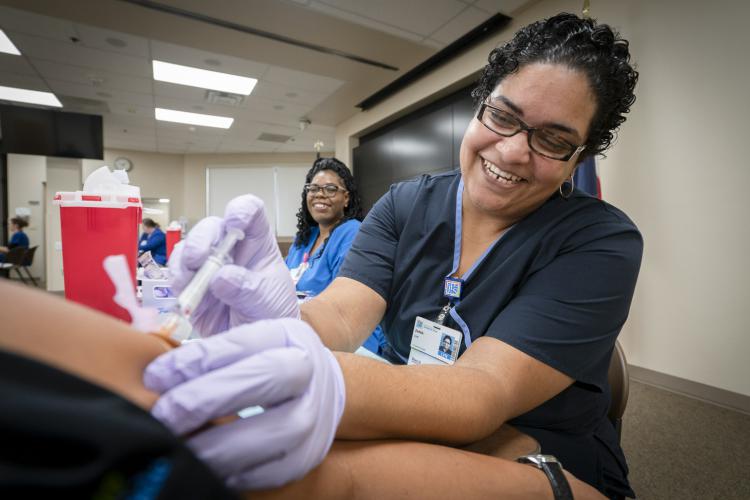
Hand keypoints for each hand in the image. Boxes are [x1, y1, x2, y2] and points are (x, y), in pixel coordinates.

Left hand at [144, 318, 345, 489]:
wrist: (321, 389)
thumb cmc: (267, 363)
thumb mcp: (246, 344)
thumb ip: (208, 356)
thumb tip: (154, 381)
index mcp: (286, 335)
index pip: (240, 342)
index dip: (194, 360)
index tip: (154, 378)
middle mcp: (307, 370)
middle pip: (264, 378)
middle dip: (206, 399)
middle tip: (164, 416)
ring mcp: (314, 414)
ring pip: (274, 431)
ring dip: (220, 445)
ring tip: (181, 449)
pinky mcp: (310, 454)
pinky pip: (275, 471)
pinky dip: (238, 473)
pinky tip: (208, 469)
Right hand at [169, 195, 298, 335]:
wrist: (256, 346)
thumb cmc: (272, 315)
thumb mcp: (268, 303)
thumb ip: (248, 290)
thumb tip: (221, 277)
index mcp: (257, 244)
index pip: (250, 212)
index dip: (241, 210)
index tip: (234, 224)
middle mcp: (231, 250)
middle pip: (211, 227)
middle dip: (201, 239)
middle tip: (198, 259)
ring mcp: (209, 266)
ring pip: (188, 247)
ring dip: (184, 260)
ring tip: (188, 279)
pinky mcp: (192, 285)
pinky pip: (176, 272)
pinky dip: (176, 279)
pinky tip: (184, 292)